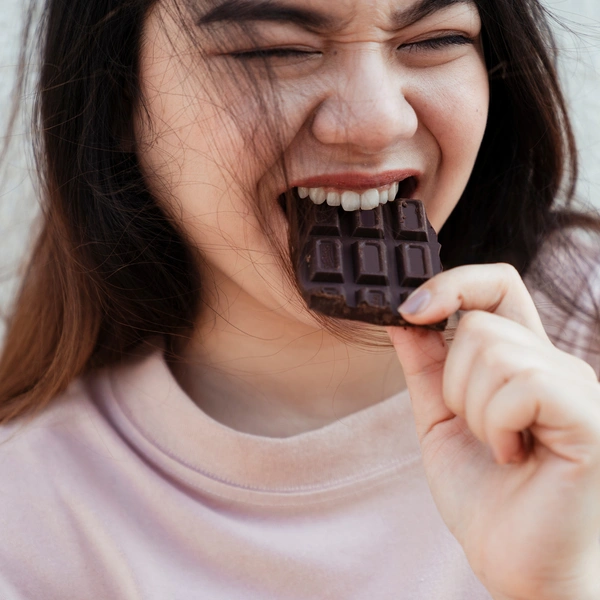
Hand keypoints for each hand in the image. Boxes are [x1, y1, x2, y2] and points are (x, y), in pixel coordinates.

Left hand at [387, 263, 599, 599]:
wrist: (514, 562)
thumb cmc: (482, 494)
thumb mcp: (439, 417)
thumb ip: (424, 363)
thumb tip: (402, 314)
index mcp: (523, 359)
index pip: (497, 284)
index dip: (452, 283)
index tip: (411, 310)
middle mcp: (556, 364)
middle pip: (479, 324)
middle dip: (452, 383)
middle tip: (476, 430)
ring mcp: (577, 388)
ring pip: (493, 352)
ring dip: (472, 410)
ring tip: (497, 447)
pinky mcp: (588, 418)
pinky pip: (520, 386)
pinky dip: (496, 426)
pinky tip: (513, 456)